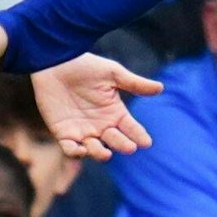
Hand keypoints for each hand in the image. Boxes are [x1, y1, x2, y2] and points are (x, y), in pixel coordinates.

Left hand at [32, 55, 162, 159]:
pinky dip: (76, 152)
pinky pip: (70, 149)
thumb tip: (161, 88)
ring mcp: (82, 131)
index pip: (131, 128)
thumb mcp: (112, 73)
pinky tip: (81, 149)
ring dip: (100, 153)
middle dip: (123, 145)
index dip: (138, 135)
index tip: (146, 142)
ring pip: (95, 150)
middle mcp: (101, 125)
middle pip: (115, 141)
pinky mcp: (63, 133)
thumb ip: (134, 83)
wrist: (55, 63)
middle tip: (130, 146)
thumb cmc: (84, 66)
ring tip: (106, 153)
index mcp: (115, 113)